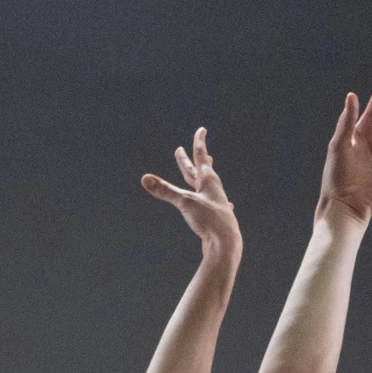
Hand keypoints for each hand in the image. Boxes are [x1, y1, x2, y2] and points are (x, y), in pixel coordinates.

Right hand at [141, 127, 241, 259]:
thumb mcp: (185, 203)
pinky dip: (212, 200)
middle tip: (187, 150)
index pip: (201, 156)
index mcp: (208, 180)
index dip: (199, 142)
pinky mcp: (215, 217)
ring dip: (201, 178)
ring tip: (205, 172)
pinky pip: (212, 204)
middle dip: (191, 160)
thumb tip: (145, 178)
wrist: (226, 243)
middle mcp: (213, 189)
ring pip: (206, 186)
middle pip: (200, 170)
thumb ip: (165, 190)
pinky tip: (226, 204)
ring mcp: (215, 203)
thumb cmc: (208, 220)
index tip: (202, 130)